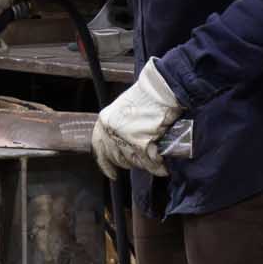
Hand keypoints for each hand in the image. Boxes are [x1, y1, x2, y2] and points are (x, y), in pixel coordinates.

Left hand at [93, 59, 182, 178]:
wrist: (161, 89)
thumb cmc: (147, 97)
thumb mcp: (125, 112)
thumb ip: (121, 129)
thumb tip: (128, 148)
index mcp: (105, 121)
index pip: (99, 148)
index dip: (105, 163)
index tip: (111, 174)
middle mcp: (111, 131)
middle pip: (118, 158)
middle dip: (131, 163)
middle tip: (144, 162)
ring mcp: (125, 138)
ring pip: (134, 161)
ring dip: (145, 164)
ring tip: (155, 162)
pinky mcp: (140, 143)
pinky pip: (149, 161)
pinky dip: (158, 167)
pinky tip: (163, 167)